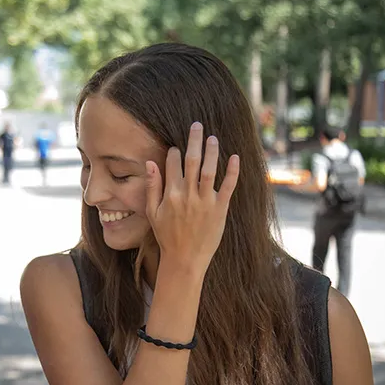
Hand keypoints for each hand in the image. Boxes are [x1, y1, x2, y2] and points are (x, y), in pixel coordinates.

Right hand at [145, 122, 238, 273]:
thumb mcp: (152, 213)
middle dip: (194, 141)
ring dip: (212, 151)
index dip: (173, 152)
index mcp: (170, 195)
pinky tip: (235, 157)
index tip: (175, 147)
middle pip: (192, 161)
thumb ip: (152, 187)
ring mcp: (205, 201)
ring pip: (210, 170)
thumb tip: (149, 163)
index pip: (172, 164)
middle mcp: (188, 195)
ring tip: (213, 137)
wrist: (184, 259)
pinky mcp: (220, 209)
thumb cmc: (167, 236)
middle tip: (197, 125)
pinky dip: (232, 171)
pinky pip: (227, 186)